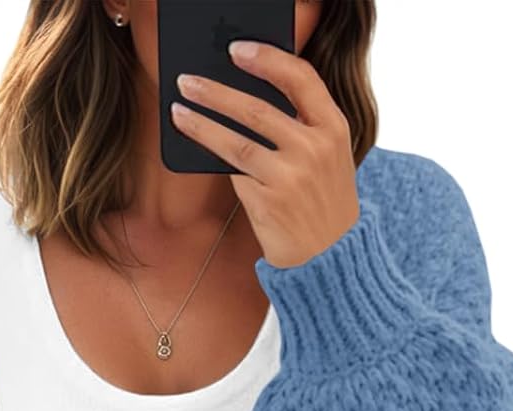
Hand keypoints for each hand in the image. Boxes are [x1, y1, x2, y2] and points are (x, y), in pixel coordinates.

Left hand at [171, 40, 359, 268]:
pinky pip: (235, 173)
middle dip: (216, 91)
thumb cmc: (323, 204)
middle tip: (187, 82)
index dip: (267, 58)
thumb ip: (305, 127)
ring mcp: (291, 176)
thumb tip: (248, 99)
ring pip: (236, 139)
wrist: (332, 259)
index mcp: (334, 128)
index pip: (301, 78)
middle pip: (256, 107)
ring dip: (201, 123)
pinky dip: (216, 159)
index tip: (238, 50)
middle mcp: (314, 148)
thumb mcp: (330, 159)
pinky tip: (198, 148)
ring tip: (179, 112)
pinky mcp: (269, 202)